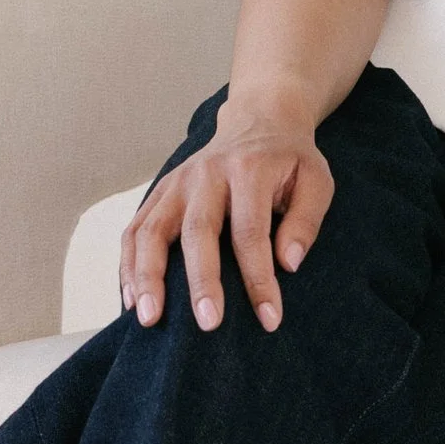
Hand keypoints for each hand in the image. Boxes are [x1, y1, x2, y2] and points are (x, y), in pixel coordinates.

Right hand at [119, 103, 334, 336]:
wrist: (258, 119)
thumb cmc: (289, 160)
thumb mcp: (316, 180)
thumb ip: (306, 220)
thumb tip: (288, 263)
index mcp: (249, 170)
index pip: (250, 231)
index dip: (259, 278)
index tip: (270, 318)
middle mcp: (206, 174)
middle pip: (197, 231)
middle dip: (201, 281)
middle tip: (208, 323)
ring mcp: (177, 183)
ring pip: (152, 230)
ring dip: (147, 276)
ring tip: (147, 319)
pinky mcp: (160, 192)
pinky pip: (135, 230)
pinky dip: (128, 265)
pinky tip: (130, 299)